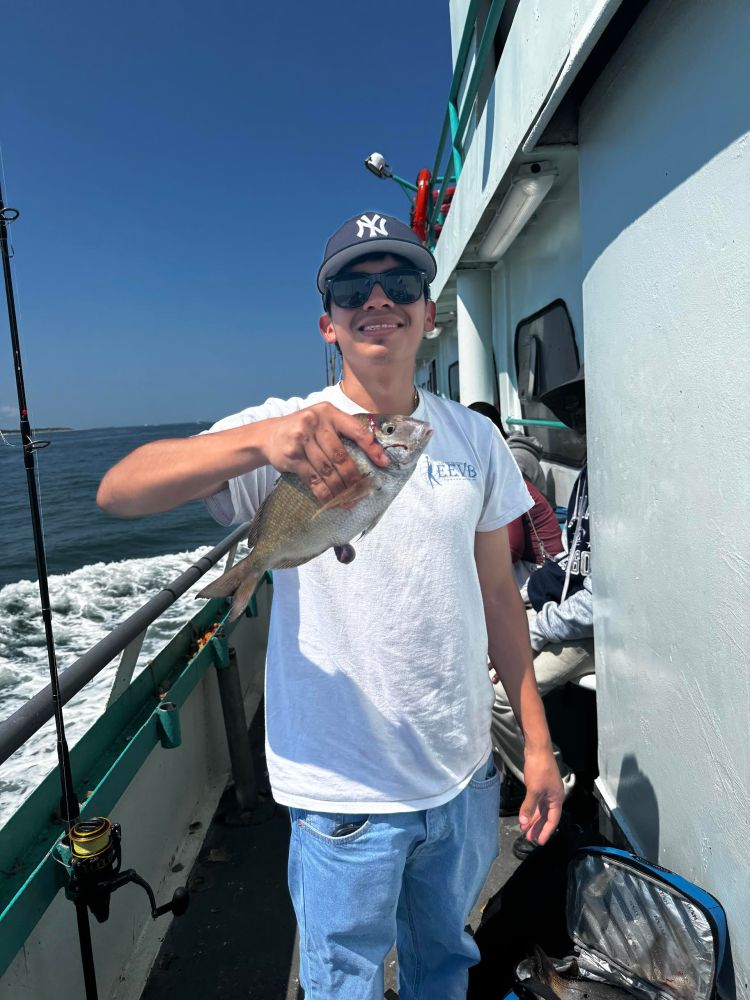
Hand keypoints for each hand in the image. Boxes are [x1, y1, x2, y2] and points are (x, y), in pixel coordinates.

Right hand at [260, 403, 388, 503]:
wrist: (269, 435)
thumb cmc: (304, 430)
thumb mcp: (322, 421)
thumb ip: (343, 431)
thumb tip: (373, 453)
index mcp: (329, 412)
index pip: (356, 430)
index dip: (372, 448)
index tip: (383, 463)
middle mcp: (315, 423)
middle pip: (340, 456)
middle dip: (353, 477)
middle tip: (362, 490)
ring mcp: (301, 439)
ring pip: (327, 470)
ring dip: (340, 488)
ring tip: (348, 499)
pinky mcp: (292, 456)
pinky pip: (313, 479)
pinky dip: (324, 493)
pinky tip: (332, 500)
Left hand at [518, 748, 563, 845]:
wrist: (537, 749)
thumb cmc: (539, 769)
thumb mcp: (533, 790)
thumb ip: (529, 807)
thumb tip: (524, 823)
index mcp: (556, 799)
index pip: (552, 820)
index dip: (546, 831)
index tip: (539, 842)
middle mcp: (553, 796)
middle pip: (547, 816)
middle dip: (538, 827)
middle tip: (530, 839)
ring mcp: (546, 791)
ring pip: (541, 810)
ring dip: (534, 820)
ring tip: (526, 830)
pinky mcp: (539, 785)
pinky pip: (536, 802)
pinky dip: (531, 809)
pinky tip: (525, 815)